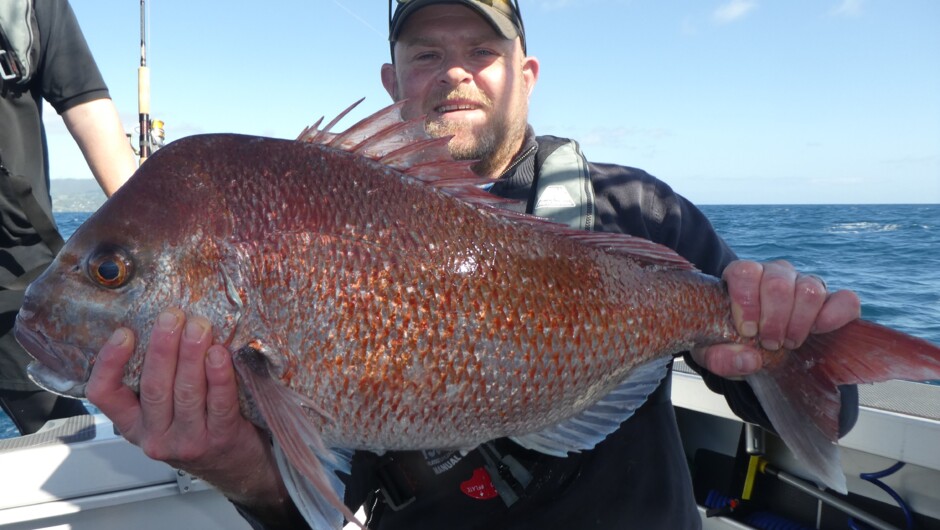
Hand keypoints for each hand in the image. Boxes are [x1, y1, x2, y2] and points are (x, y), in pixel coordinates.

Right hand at [85, 309, 288, 509]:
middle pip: (154, 387)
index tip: (124, 332)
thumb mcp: (166, 411)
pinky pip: (219, 404)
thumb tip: (162, 324)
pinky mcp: (221, 439)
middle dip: (163, 347)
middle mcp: (156, 436)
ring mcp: (189, 441)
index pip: (105, 394)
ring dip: (192, 355)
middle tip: (172, 316)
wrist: (236, 467)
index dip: (110, 362)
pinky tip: (220, 355)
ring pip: (186, 393)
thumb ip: (159, 379)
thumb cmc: (200, 428)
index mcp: (134, 424)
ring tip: (198, 327)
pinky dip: (219, 377)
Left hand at [692, 260, 860, 377]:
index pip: (745, 272)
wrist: (759, 351)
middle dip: (774, 319)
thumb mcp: (713, 354)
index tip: (748, 330)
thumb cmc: (731, 344)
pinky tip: (819, 332)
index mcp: (742, 278)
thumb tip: (750, 359)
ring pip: (810, 288)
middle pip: (778, 282)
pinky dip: (834, 317)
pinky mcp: (834, 301)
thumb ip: (719, 357)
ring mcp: (805, 285)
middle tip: (770, 342)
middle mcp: (774, 275)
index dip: (747, 301)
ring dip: (799, 322)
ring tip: (789, 343)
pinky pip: (845, 299)